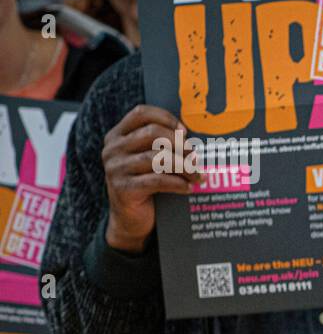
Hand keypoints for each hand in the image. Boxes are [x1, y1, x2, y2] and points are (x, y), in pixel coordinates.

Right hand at [102, 105, 200, 252]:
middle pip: (152, 133)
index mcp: (117, 136)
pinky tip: (189, 187)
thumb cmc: (147, 185)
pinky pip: (157, 180)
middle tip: (197, 157)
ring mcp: (115, 169)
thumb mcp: (151, 161)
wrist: (131, 220)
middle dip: (180, 144)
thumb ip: (163, 146)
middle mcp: (113, 149)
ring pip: (158, 158)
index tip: (185, 131)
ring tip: (199, 176)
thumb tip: (193, 138)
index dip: (166, 118)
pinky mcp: (123, 188)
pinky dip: (178, 183)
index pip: (141, 113)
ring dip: (185, 166)